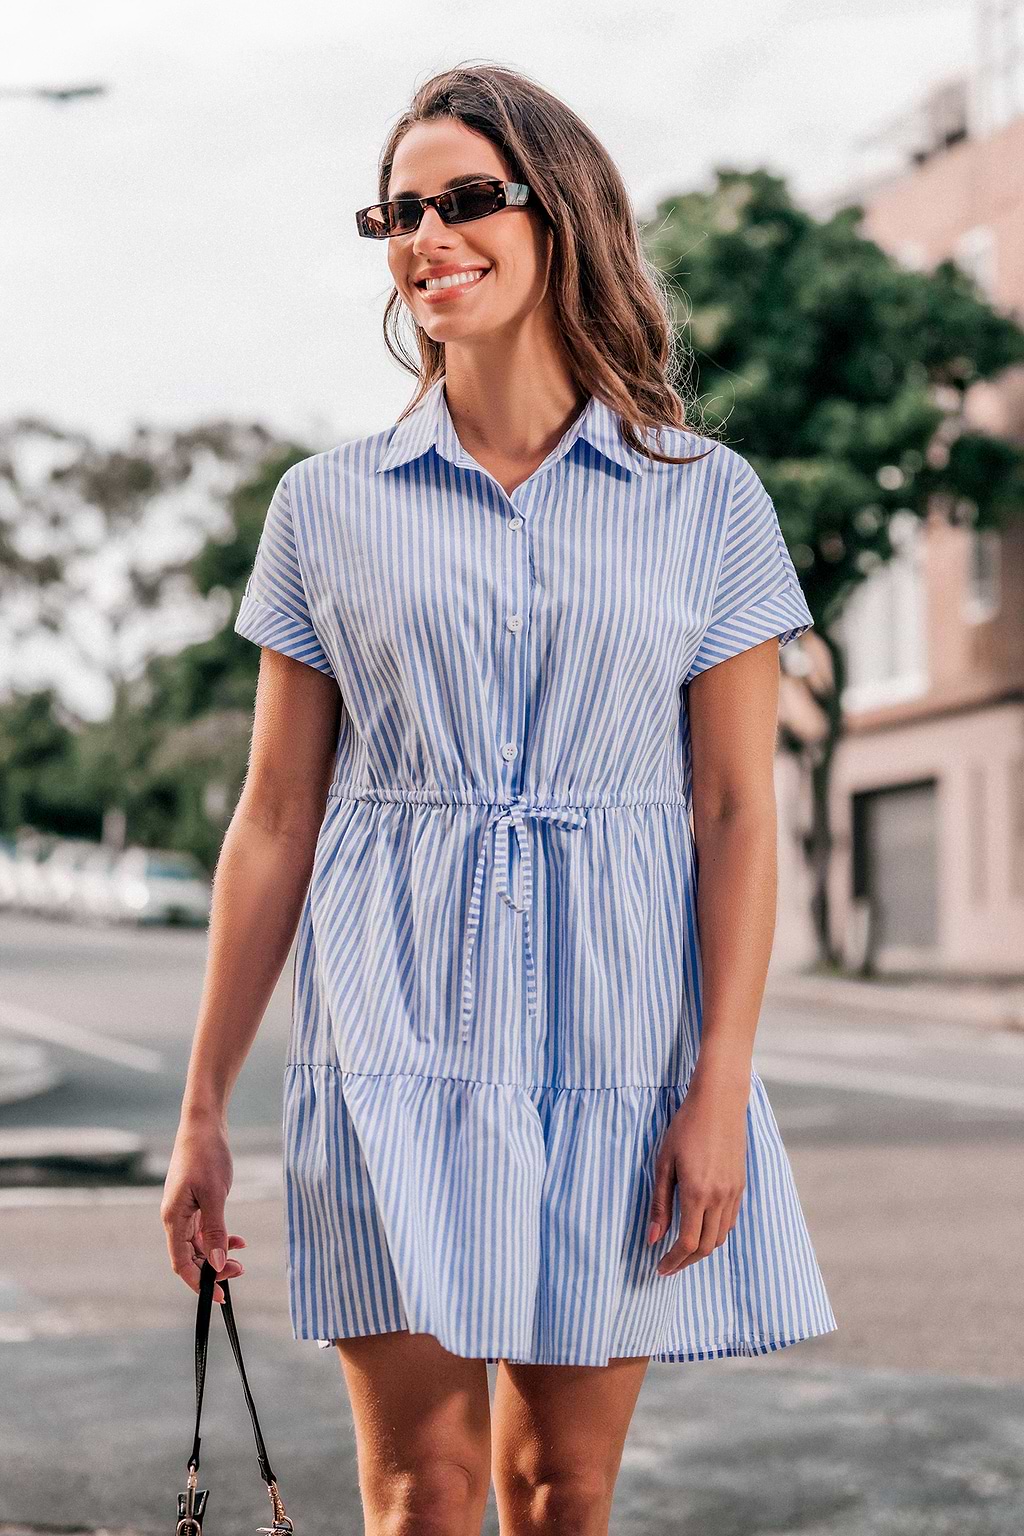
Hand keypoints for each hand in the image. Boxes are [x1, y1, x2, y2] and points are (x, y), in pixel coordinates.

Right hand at [160, 1114, 245, 1303]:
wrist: (204, 1124)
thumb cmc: (206, 1155)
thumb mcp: (215, 1194)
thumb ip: (215, 1230)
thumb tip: (217, 1263)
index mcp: (173, 1218)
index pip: (181, 1263)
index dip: (198, 1283)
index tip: (219, 1297)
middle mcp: (175, 1217)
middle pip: (190, 1256)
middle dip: (213, 1269)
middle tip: (239, 1272)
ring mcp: (184, 1209)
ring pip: (199, 1244)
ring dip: (218, 1253)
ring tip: (241, 1258)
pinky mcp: (194, 1201)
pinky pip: (204, 1229)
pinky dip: (220, 1236)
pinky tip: (238, 1239)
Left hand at [646, 1073, 748, 1275]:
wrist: (719, 1103)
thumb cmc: (685, 1128)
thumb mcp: (664, 1163)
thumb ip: (659, 1203)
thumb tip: (652, 1238)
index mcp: (697, 1193)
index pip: (687, 1242)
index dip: (673, 1260)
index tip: (659, 1268)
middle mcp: (719, 1198)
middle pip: (706, 1246)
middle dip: (686, 1261)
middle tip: (668, 1265)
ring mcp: (733, 1193)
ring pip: (720, 1236)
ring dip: (701, 1249)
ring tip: (682, 1250)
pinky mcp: (741, 1186)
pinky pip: (730, 1221)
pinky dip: (715, 1233)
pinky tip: (701, 1228)